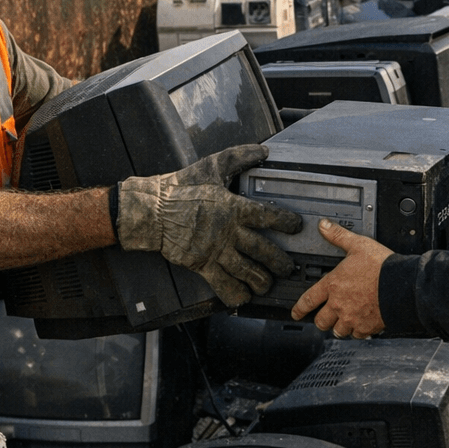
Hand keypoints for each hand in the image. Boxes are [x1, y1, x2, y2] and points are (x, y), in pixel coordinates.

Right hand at [117, 144, 303, 307]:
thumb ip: (239, 157)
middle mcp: (227, 231)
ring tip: (268, 285)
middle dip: (279, 261)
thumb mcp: (212, 166)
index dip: (285, 222)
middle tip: (289, 268)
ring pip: (245, 270)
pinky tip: (243, 297)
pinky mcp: (200, 264)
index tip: (296, 227)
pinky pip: (222, 283)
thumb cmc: (181, 188)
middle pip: (262, 250)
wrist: (152, 210)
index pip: (266, 215)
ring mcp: (214, 250)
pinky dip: (235, 292)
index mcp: (232, 207)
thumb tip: (263, 151)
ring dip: (261, 280)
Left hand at [291, 220, 390, 338]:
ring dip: (339, 327)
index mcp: (333, 285)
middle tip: (326, 316)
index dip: (299, 308)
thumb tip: (324, 226)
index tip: (296, 313)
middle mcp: (339, 305)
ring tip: (344, 321)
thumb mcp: (358, 245)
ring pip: (338, 331)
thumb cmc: (380, 266)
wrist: (401, 285)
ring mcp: (352, 318)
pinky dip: (358, 331)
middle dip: (321, 320)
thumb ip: (338, 236)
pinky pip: (357, 335)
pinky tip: (362, 324)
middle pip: (321, 321)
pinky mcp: (366, 328)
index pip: (308, 300)